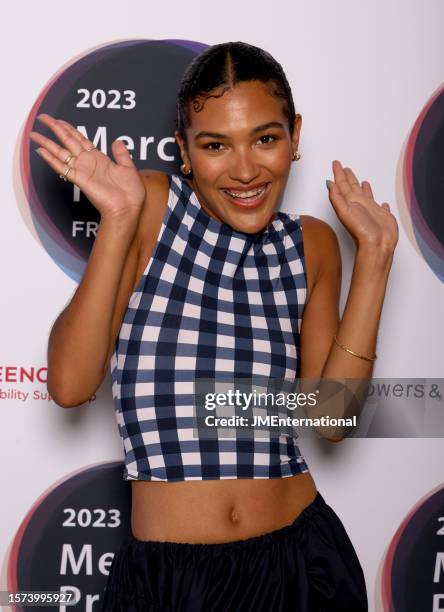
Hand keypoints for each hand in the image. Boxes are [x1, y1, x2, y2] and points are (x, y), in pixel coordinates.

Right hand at [30, 114, 145, 219]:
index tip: (59, 121)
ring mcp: (82, 171)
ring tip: (34, 134)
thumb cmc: (130, 193)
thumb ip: (122, 154)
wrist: (128, 208)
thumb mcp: (129, 168)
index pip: (81, 140)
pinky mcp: (80, 180)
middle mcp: (88, 163)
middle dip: (55, 129)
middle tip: (42, 118)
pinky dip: (51, 160)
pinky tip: (41, 151)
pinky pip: (63, 168)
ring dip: (47, 143)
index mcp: (99, 159)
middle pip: (68, 142)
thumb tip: (118, 141)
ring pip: (61, 153)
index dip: (69, 129)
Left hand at [327, 160, 398, 254]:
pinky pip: (380, 206)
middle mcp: (359, 205)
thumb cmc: (362, 231)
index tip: (336, 163)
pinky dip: (379, 202)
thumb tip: (329, 183)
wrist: (377, 245)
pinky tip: (381, 201)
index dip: (339, 173)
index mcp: (350, 202)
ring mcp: (370, 211)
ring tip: (359, 180)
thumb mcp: (344, 211)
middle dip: (347, 177)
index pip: (342, 184)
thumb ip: (336, 197)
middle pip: (352, 187)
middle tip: (343, 167)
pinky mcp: (382, 216)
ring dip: (361, 187)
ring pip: (365, 195)